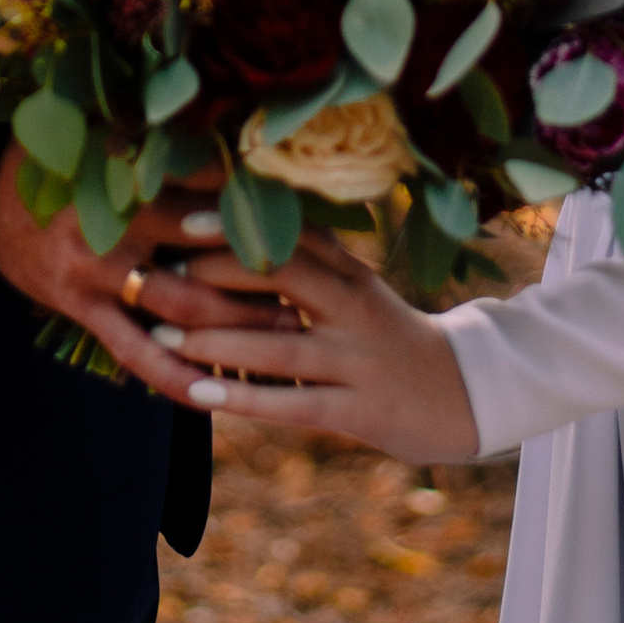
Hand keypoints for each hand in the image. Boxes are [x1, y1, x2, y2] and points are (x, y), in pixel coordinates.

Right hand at [0, 154, 289, 389]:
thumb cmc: (55, 155)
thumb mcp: (100, 132)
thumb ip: (161, 136)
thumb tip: (236, 122)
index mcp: (124, 174)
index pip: (206, 185)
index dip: (258, 200)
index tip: (310, 208)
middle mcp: (113, 226)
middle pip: (205, 252)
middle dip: (263, 270)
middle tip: (317, 279)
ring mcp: (97, 275)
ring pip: (183, 308)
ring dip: (239, 322)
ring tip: (292, 328)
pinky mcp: (83, 311)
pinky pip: (135, 353)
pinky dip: (175, 377)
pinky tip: (212, 397)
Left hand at [147, 226, 483, 461]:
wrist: (464, 395)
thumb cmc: (389, 340)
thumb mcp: (357, 293)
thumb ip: (308, 265)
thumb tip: (235, 233)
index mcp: (351, 273)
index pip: (291, 234)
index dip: (237, 222)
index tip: (180, 211)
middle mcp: (357, 307)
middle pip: (285, 275)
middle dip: (218, 270)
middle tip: (160, 270)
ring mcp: (359, 360)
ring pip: (282, 345)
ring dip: (218, 342)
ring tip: (161, 338)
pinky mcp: (360, 410)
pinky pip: (293, 403)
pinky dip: (243, 398)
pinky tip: (197, 395)